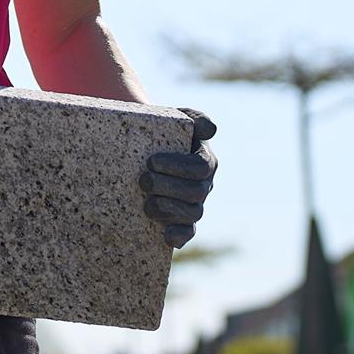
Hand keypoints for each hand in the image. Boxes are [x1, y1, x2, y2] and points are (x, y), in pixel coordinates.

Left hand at [142, 108, 215, 247]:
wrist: (143, 147)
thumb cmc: (161, 130)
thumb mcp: (176, 118)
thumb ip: (196, 119)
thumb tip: (210, 129)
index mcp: (205, 160)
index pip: (200, 167)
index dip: (178, 166)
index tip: (151, 161)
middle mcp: (204, 184)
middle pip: (195, 192)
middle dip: (167, 187)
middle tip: (144, 180)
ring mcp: (195, 204)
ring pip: (191, 213)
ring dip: (168, 209)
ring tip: (146, 202)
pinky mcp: (183, 221)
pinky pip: (188, 232)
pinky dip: (178, 235)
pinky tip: (165, 235)